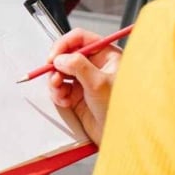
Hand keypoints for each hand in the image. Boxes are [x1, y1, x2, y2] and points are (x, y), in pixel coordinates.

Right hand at [46, 29, 121, 145]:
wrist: (120, 136)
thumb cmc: (121, 108)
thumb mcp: (99, 83)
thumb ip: (78, 66)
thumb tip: (60, 58)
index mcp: (107, 55)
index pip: (81, 38)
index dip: (64, 45)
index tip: (53, 56)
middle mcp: (96, 65)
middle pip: (67, 54)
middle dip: (57, 65)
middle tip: (53, 76)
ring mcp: (86, 80)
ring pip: (61, 72)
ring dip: (55, 81)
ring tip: (59, 91)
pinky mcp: (78, 95)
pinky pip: (61, 88)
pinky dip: (58, 93)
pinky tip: (64, 101)